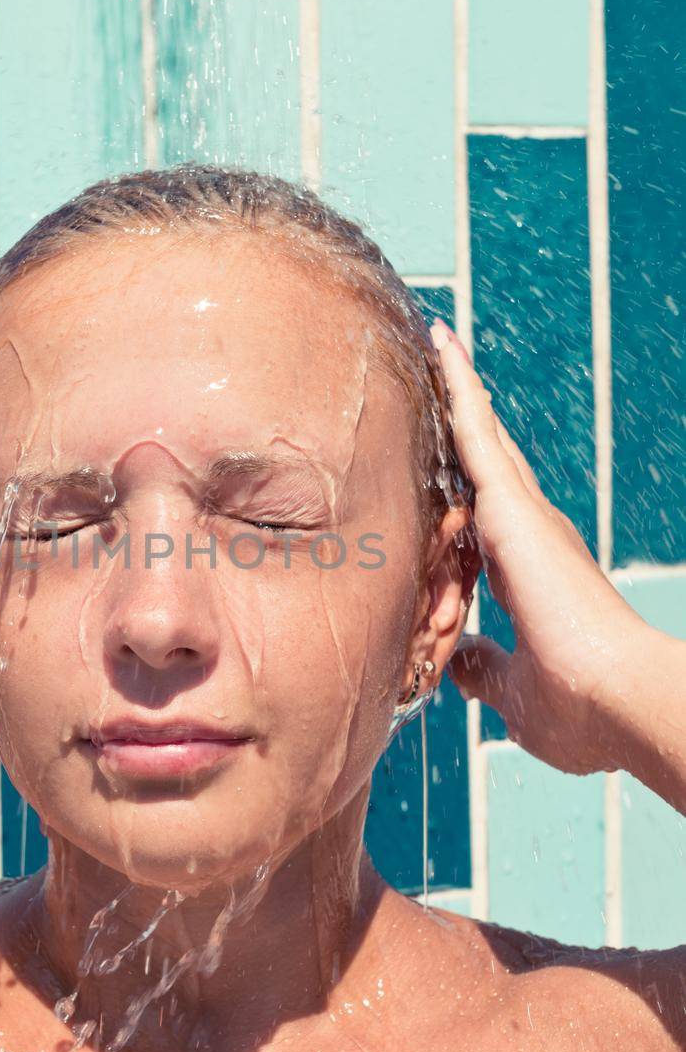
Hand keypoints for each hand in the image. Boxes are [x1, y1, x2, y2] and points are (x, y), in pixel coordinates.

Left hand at [431, 318, 649, 775]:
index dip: (468, 490)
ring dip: (459, 388)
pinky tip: (438, 345)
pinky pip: (474, 430)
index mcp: (530, 576)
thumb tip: (458, 661)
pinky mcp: (513, 505)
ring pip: (481, 434)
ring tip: (436, 339)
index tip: (449, 467)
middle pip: (489, 462)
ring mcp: (525, 516)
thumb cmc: (582, 712)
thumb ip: (484, 673)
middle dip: (466, 419)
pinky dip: (458, 387)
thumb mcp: (514, 694)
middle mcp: (532, 536)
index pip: (489, 518)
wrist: (615, 700)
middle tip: (443, 368)